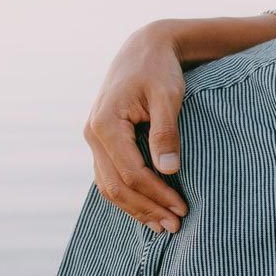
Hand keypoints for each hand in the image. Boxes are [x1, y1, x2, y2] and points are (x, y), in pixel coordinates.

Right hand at [84, 22, 189, 231]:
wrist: (145, 48)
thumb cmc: (160, 70)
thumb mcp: (168, 96)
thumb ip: (166, 133)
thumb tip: (169, 171)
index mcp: (106, 124)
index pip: (131, 173)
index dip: (157, 195)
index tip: (182, 209)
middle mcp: (92, 134)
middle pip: (116, 186)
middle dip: (147, 209)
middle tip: (176, 226)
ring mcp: (94, 139)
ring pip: (109, 186)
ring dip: (136, 208)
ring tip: (164, 226)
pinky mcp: (102, 141)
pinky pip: (110, 176)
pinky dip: (128, 195)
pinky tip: (148, 209)